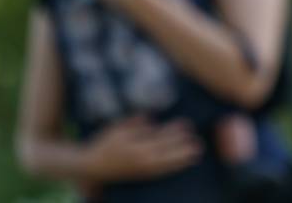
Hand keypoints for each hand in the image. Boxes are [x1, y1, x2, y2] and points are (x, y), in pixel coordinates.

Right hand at [82, 115, 203, 181]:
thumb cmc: (104, 144)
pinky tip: (183, 163)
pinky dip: (173, 168)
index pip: (159, 139)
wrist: (92, 167)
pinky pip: (161, 172)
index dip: (174, 133)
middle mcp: (140, 161)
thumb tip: (151, 117)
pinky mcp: (142, 175)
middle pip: (166, 154)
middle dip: (182, 148)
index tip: (187, 126)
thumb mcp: (118, 129)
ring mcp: (142, 170)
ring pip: (166, 165)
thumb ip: (135, 123)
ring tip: (197, 154)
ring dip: (182, 160)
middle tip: (199, 144)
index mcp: (135, 148)